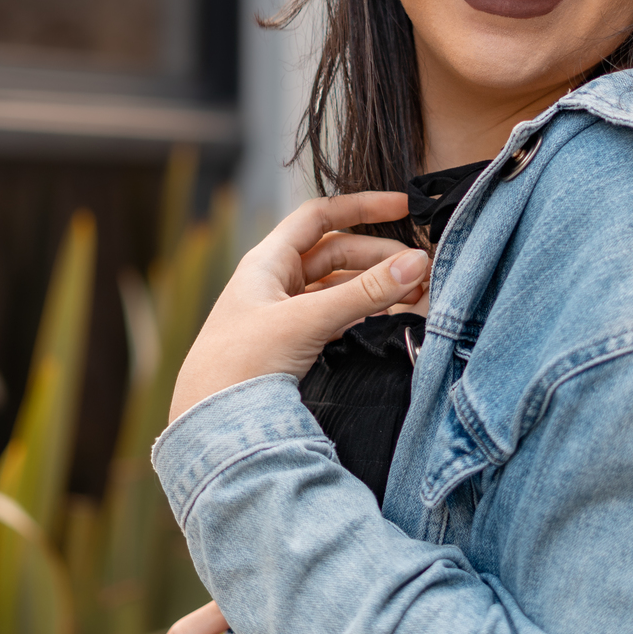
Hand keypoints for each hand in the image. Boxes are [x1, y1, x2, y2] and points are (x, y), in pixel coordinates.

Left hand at [169, 192, 428, 421]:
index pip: (320, 216)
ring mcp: (284, 314)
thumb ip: (364, 292)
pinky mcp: (292, 345)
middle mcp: (275, 282)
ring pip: (338, 288)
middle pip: (337, 254)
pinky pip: (335, 317)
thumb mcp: (308, 320)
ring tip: (414, 298)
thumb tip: (415, 262)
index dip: (361, 207)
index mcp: (268, 261)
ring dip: (375, 288)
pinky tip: (388, 321)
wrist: (212, 425)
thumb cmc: (241, 363)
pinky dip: (363, 314)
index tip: (403, 207)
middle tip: (419, 271)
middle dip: (379, 258)